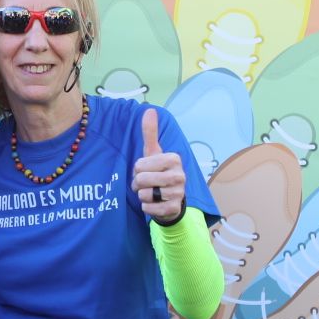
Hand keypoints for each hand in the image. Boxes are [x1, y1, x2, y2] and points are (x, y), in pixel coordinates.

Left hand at [133, 109, 185, 224]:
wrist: (171, 200)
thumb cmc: (159, 172)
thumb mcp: (154, 152)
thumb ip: (150, 133)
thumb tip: (149, 109)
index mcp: (174, 159)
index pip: (139, 165)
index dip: (138, 169)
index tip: (147, 170)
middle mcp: (180, 175)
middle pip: (141, 179)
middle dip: (138, 183)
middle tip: (147, 183)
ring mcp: (178, 193)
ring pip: (144, 194)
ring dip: (143, 195)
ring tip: (152, 193)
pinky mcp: (174, 209)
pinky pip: (148, 208)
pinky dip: (147, 207)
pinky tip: (155, 203)